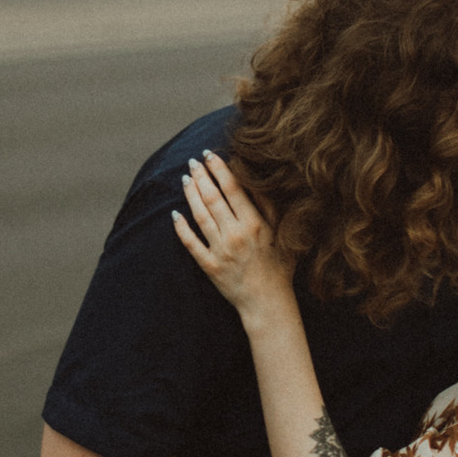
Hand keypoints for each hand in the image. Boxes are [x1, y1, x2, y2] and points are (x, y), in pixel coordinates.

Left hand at [172, 150, 294, 314]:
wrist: (268, 302)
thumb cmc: (279, 267)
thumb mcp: (282, 234)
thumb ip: (270, 208)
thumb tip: (257, 181)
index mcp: (255, 224)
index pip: (233, 189)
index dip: (219, 169)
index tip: (211, 155)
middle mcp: (236, 234)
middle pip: (213, 198)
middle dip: (201, 176)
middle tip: (193, 162)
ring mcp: (220, 250)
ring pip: (200, 215)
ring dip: (190, 194)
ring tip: (185, 178)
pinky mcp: (209, 266)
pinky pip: (191, 243)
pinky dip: (181, 228)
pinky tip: (175, 214)